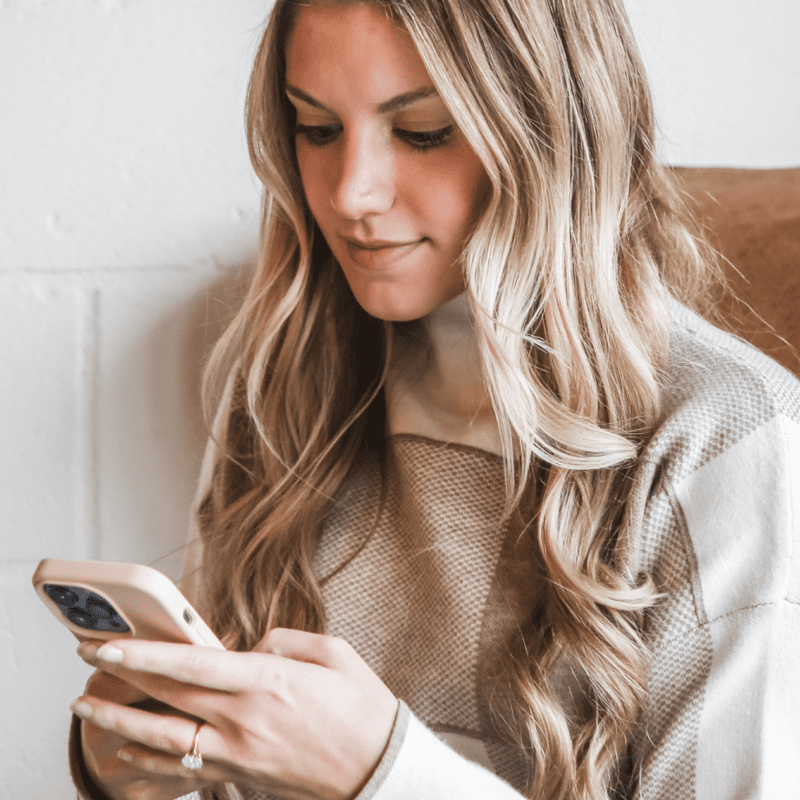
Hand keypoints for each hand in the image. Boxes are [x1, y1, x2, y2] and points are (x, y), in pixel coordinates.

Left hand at [71, 629, 399, 799]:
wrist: (379, 770)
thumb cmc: (362, 708)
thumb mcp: (332, 653)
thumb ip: (284, 642)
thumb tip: (250, 649)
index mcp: (265, 682)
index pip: (190, 665)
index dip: (144, 654)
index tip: (109, 643)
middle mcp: (242, 721)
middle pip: (166, 698)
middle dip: (120, 676)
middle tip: (88, 655)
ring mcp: (237, 754)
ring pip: (162, 740)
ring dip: (118, 723)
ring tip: (86, 708)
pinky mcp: (240, 777)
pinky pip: (181, 770)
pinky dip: (147, 760)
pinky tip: (125, 751)